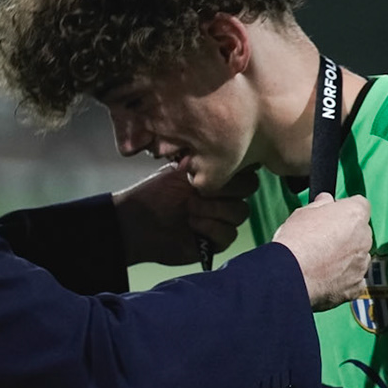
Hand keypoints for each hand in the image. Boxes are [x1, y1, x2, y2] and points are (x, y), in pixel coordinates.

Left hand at [113, 163, 258, 266]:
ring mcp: (222, 218)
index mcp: (217, 176)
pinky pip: (230, 233)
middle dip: (227, 189)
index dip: (234, 169)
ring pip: (241, 212)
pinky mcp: (218, 240)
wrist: (138, 224)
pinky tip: (192, 224)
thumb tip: (216, 147)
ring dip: (216, 209)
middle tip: (200, 190)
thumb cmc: (154, 195)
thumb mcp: (175, 172)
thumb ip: (199, 162)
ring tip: (190, 208)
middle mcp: (224, 195)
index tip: (211, 171)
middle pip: (250, 189)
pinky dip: (211, 227)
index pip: (244, 168)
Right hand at [270, 193, 371, 309]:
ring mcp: (361, 264)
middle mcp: (364, 239)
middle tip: (324, 240)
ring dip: (346, 258)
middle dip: (347, 235)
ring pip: (358, 257)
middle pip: (360, 232)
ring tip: (322, 262)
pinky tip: (326, 278)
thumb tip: (325, 200)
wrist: (290, 275)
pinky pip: (354, 280)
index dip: (346, 209)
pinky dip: (343, 279)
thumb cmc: (296, 242)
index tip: (334, 215)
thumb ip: (321, 205)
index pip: (360, 205)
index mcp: (354, 215)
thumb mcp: (304, 213)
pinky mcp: (355, 286)